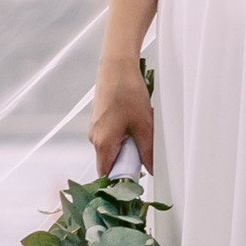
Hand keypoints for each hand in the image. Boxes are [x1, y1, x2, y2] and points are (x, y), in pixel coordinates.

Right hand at [91, 60, 154, 175]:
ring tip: (140, 132)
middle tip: (144, 152)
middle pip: (109, 162)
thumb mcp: (144, 125)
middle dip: (127, 161)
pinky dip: (122, 136)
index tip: (137, 176)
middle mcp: (94, 137)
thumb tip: (152, 168)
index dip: (121, 179)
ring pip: (110, 149)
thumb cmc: (128, 92)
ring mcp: (95, 128)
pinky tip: (133, 123)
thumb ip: (147, 151)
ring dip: (126, 147)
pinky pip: (109, 137)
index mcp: (102, 142)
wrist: (117, 66)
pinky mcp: (98, 119)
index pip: (107, 174)